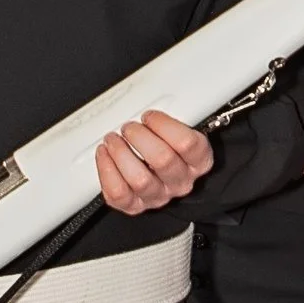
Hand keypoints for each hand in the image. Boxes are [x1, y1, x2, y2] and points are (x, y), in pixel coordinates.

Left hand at [96, 110, 212, 214]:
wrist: (164, 176)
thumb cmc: (171, 147)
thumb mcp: (182, 129)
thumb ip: (173, 116)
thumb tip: (155, 96)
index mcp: (198, 160)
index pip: (187, 144)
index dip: (164, 125)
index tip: (150, 116)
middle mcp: (180, 181)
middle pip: (163, 160)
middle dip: (140, 137)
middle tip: (129, 127)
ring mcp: (158, 195)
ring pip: (140, 179)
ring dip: (121, 154)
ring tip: (113, 139)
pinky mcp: (135, 205)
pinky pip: (119, 193)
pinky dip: (107, 171)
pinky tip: (104, 155)